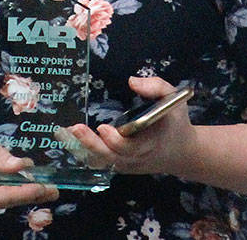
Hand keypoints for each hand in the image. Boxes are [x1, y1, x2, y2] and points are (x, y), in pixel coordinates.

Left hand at [64, 75, 195, 175]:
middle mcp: (137, 158)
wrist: (183, 153)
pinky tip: (67, 139)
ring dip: (81, 149)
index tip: (103, 127)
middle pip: (111, 157)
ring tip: (63, 133)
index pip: (131, 148)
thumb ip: (156, 87)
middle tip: (74, 129)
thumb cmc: (176, 122)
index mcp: (151, 143)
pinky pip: (100, 163)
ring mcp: (127, 164)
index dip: (116, 141)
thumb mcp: (174, 99)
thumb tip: (132, 81)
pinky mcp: (120, 166)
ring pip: (102, 162)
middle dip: (91, 144)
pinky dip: (84, 153)